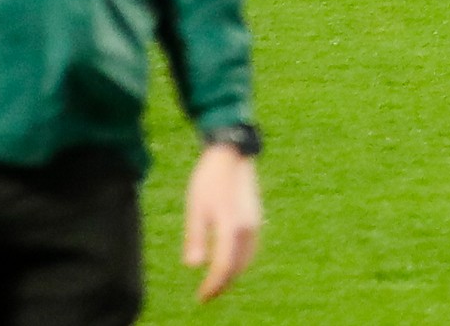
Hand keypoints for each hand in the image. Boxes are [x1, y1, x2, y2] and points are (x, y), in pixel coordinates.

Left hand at [179, 140, 262, 300]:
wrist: (232, 152)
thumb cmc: (209, 179)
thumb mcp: (195, 207)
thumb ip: (196, 237)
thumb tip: (193, 266)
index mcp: (231, 225)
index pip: (223, 266)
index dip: (213, 285)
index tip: (201, 297)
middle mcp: (248, 228)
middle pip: (237, 267)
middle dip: (223, 284)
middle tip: (206, 295)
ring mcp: (255, 223)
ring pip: (246, 259)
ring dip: (233, 274)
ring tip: (217, 283)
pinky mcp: (256, 218)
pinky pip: (251, 249)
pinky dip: (241, 262)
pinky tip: (231, 263)